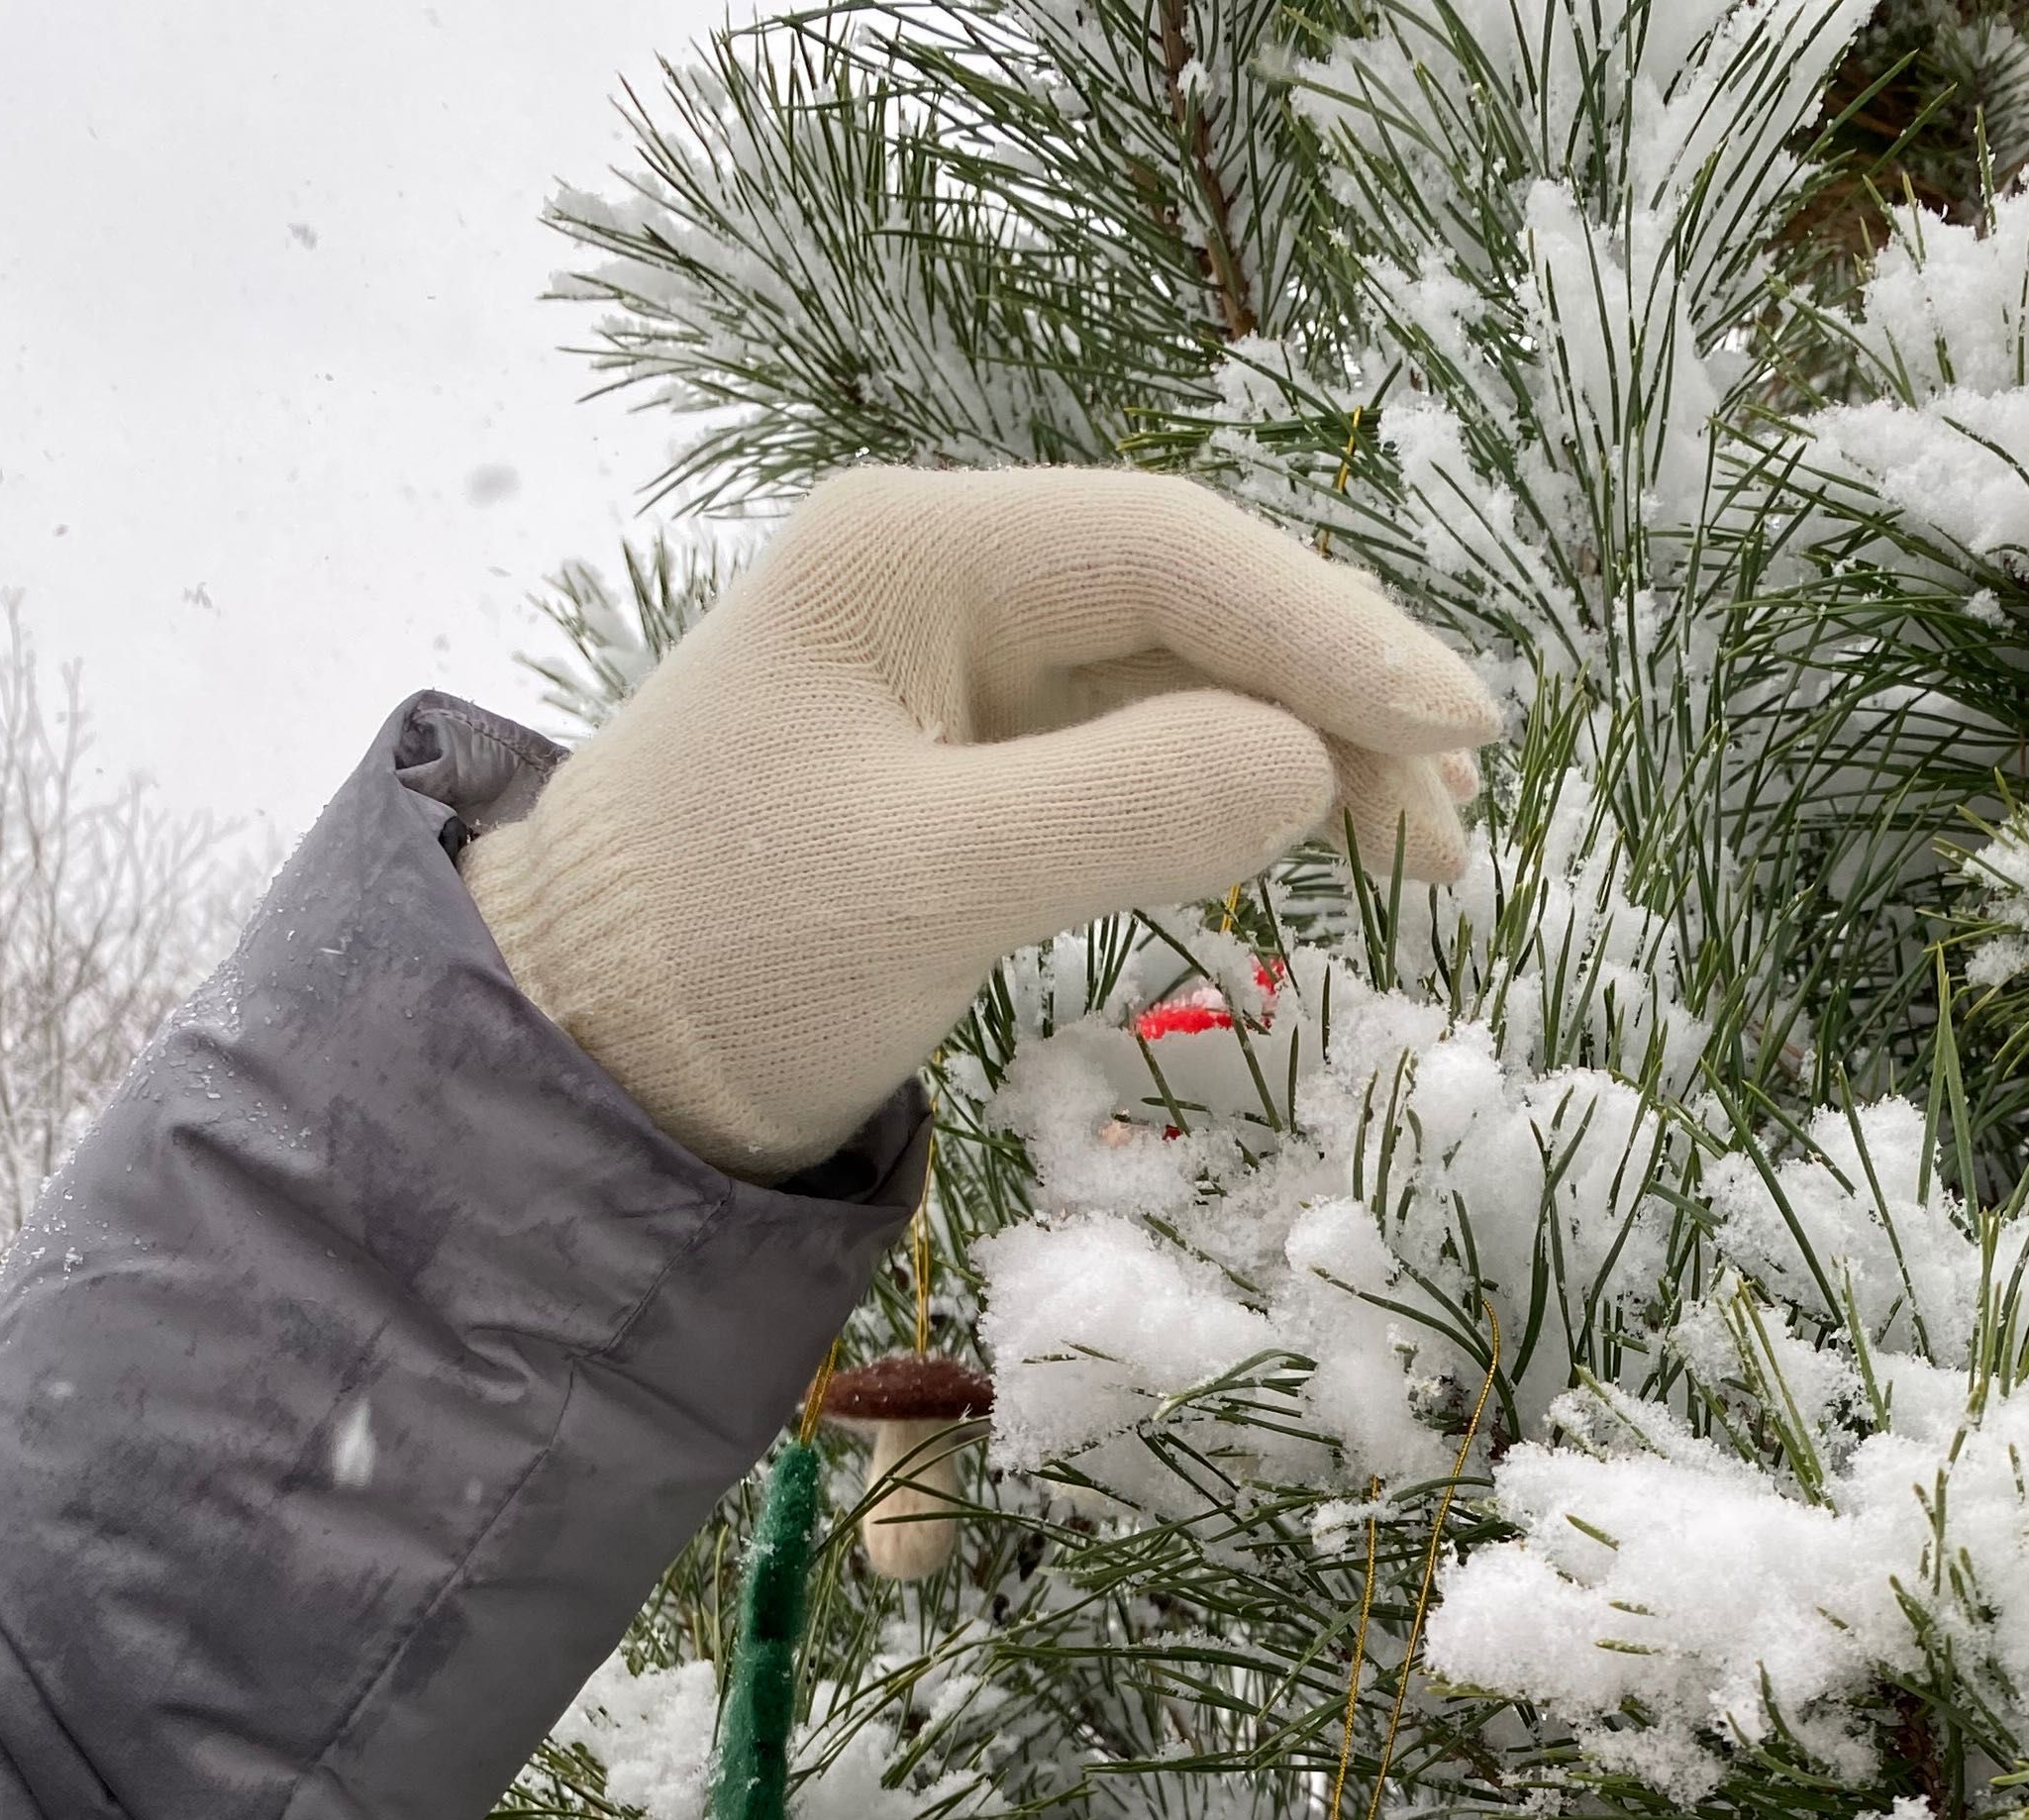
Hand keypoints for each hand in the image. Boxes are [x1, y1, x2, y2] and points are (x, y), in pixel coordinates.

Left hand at [464, 465, 1499, 1178]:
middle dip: (1338, 700)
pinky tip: (1314, 844)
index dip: (1333, 635)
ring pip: (1178, 672)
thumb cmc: (721, 962)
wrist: (571, 1058)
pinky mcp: (957, 758)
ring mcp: (949, 665)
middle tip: (1457, 825)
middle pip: (1194, 600)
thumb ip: (1126, 807)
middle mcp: (937, 576)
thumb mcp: (931, 887)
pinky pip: (1133, 743)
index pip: (1173, 552)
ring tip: (1421, 856)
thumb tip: (1303, 769)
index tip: (1457, 730)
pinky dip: (1233, 792)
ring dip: (1306, 751)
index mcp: (912, 554)